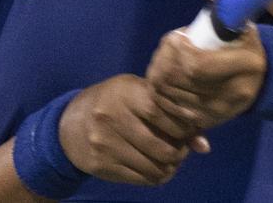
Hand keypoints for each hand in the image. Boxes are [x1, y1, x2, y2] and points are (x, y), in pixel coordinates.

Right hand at [57, 74, 205, 186]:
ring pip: (154, 168)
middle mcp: (113, 116)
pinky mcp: (102, 165)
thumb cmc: (111, 102)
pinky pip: (141, 179)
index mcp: (125, 92)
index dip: (184, 127)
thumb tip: (203, 145)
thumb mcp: (136, 95)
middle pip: (162, 148)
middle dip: (180, 153)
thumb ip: (169, 112)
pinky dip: (155, 177)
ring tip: (170, 159)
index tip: (189, 129)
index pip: (165, 114)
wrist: (69, 124)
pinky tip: (156, 168)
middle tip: (181, 149)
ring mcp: (106, 144)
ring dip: (169, 168)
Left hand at [146, 0, 267, 129]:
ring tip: (164, 62)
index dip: (177, 51)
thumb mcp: (239, 15)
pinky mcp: (209, 122)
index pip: (197, 65)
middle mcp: (236, 92)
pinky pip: (172, 112)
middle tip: (164, 50)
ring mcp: (221, 111)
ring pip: (172, 97)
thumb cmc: (243, 42)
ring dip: (159, 76)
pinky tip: (164, 82)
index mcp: (247, 63)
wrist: (263, 78)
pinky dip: (162, 96)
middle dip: (163, 62)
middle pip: (179, 81)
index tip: (176, 37)